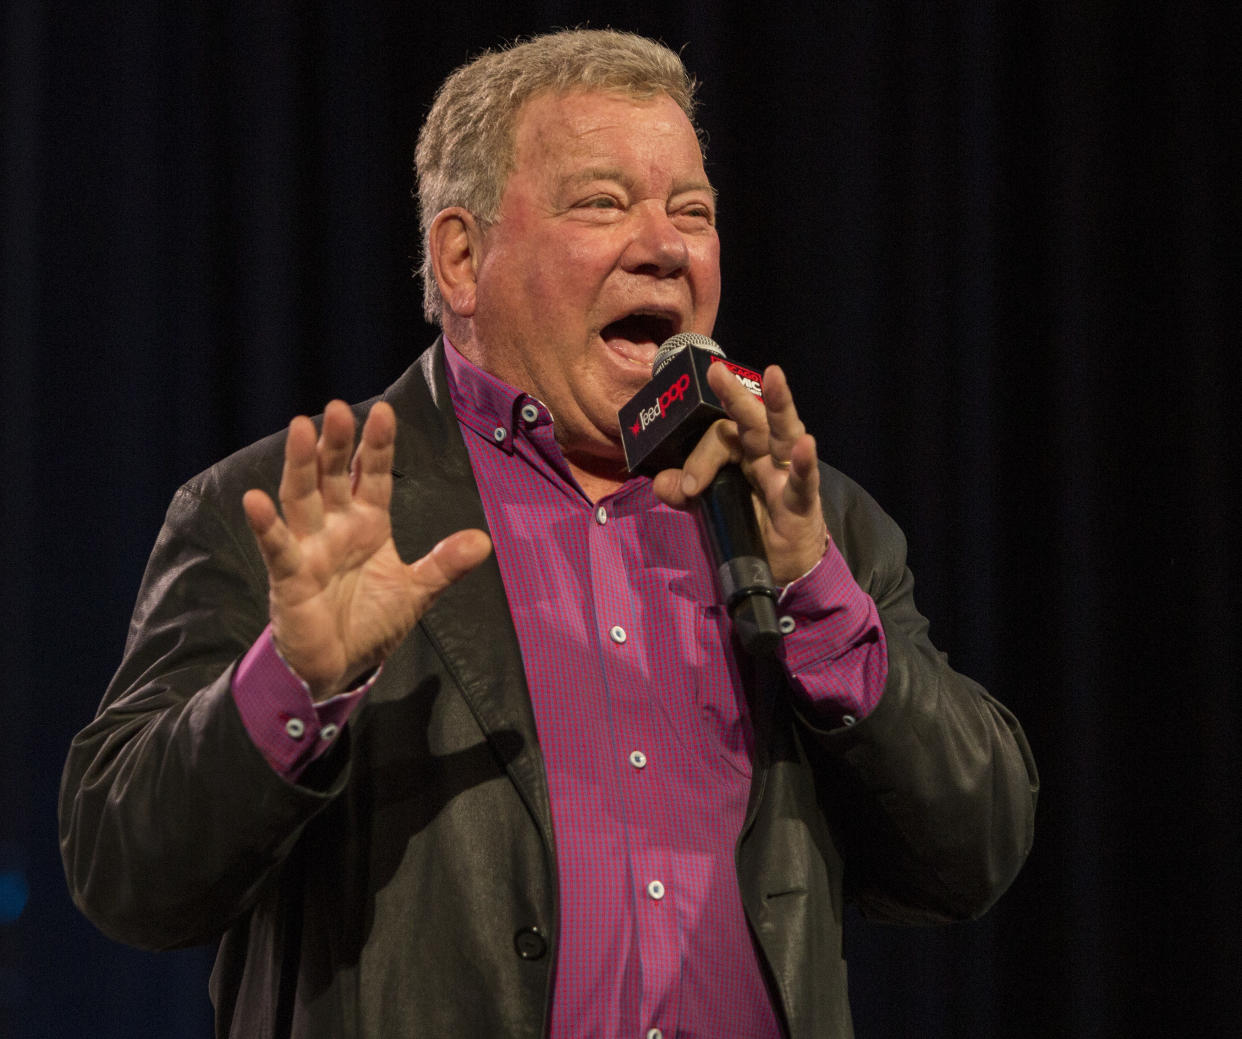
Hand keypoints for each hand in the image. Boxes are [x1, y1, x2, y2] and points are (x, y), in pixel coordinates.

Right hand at [242, 400, 490, 699]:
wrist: (343, 666)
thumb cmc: (373, 621)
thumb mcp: (416, 590)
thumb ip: (445, 564)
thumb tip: (484, 540)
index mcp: (368, 524)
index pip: (373, 476)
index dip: (378, 446)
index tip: (385, 411)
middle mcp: (335, 527)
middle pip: (334, 476)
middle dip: (337, 444)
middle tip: (339, 407)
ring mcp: (310, 549)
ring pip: (302, 499)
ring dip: (300, 465)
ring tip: (300, 428)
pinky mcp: (289, 578)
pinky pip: (278, 548)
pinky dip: (267, 526)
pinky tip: (255, 499)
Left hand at [651, 361, 826, 584]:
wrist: (781, 570)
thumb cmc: (750, 529)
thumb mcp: (710, 508)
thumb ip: (686, 493)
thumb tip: (659, 481)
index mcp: (744, 455)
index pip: (721, 439)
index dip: (701, 458)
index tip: (689, 486)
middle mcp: (766, 457)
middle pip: (752, 421)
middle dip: (736, 396)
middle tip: (716, 371)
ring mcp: (786, 476)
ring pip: (783, 435)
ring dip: (779, 405)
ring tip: (775, 378)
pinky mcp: (803, 503)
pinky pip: (803, 481)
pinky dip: (804, 463)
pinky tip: (805, 445)